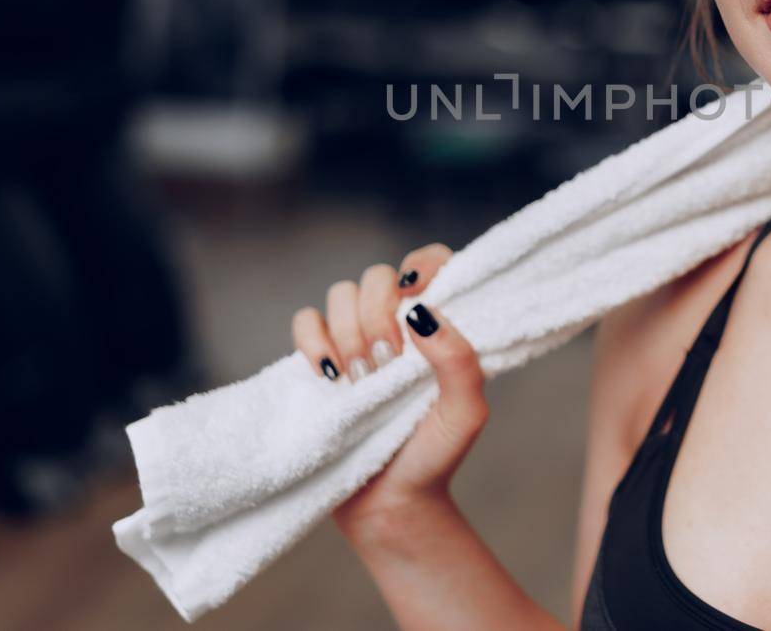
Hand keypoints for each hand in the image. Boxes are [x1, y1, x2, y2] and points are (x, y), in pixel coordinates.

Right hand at [289, 242, 489, 542]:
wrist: (390, 505)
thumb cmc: (435, 456)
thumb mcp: (465, 413)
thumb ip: (460, 360)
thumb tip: (422, 312)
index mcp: (438, 327)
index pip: (432, 264)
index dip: (422, 266)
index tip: (415, 295)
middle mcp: (396, 325)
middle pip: (377, 276)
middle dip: (378, 316)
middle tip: (387, 364)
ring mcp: (355, 340)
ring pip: (340, 293)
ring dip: (348, 334)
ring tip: (362, 382)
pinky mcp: (319, 361)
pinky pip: (304, 320)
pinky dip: (312, 341)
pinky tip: (330, 377)